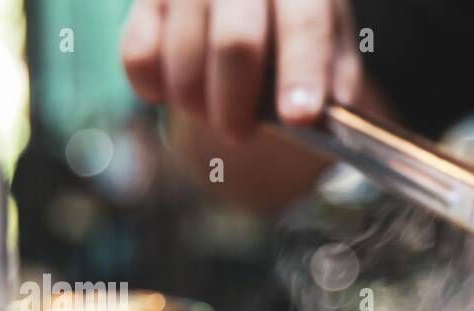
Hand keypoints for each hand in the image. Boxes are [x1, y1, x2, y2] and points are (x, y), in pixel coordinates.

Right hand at [121, 0, 361, 139]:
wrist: (252, 20)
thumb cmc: (297, 46)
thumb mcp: (333, 61)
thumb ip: (335, 86)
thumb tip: (320, 118)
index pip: (305, 23)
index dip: (302, 71)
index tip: (298, 118)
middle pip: (236, 41)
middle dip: (236, 103)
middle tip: (238, 134)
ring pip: (184, 51)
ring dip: (197, 102)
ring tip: (213, 113)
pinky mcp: (148, 0)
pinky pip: (139, 56)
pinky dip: (155, 88)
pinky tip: (174, 92)